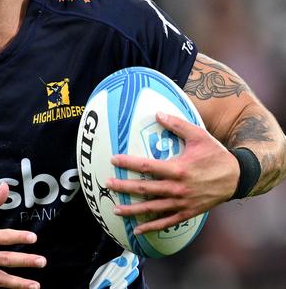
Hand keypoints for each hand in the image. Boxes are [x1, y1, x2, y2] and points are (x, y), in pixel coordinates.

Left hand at [106, 112, 239, 234]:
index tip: (113, 160)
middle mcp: (178, 188)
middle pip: (145, 189)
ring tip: (116, 209)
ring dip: (133, 210)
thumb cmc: (215, 154)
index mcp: (178, 169)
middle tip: (107, 184)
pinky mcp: (188, 213)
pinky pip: (166, 221)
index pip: (147, 166)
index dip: (128, 163)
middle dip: (124, 187)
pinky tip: (138, 230)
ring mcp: (182, 203)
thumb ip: (177, 125)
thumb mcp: (199, 135)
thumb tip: (157, 113)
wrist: (237, 177)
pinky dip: (152, 227)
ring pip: (153, 208)